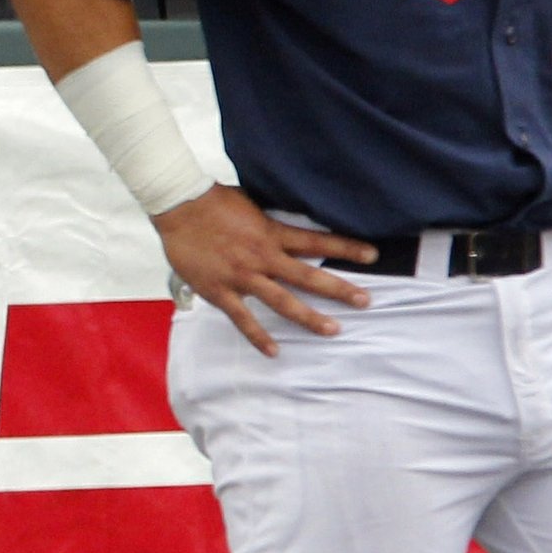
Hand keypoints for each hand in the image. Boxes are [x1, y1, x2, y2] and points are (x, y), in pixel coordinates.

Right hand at [153, 183, 372, 354]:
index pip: (318, 242)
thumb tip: (287, 222)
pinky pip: (243, 319)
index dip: (347, 248)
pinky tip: (274, 351)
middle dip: (340, 289)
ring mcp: (242, 277)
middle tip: (365, 301)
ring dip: (309, 317)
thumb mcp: (251, 204)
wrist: (179, 206)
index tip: (372, 255)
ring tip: (333, 329)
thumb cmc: (213, 201)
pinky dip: (258, 337)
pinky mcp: (220, 291)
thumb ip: (270, 220)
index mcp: (271, 233)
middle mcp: (263, 257)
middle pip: (309, 276)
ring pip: (282, 301)